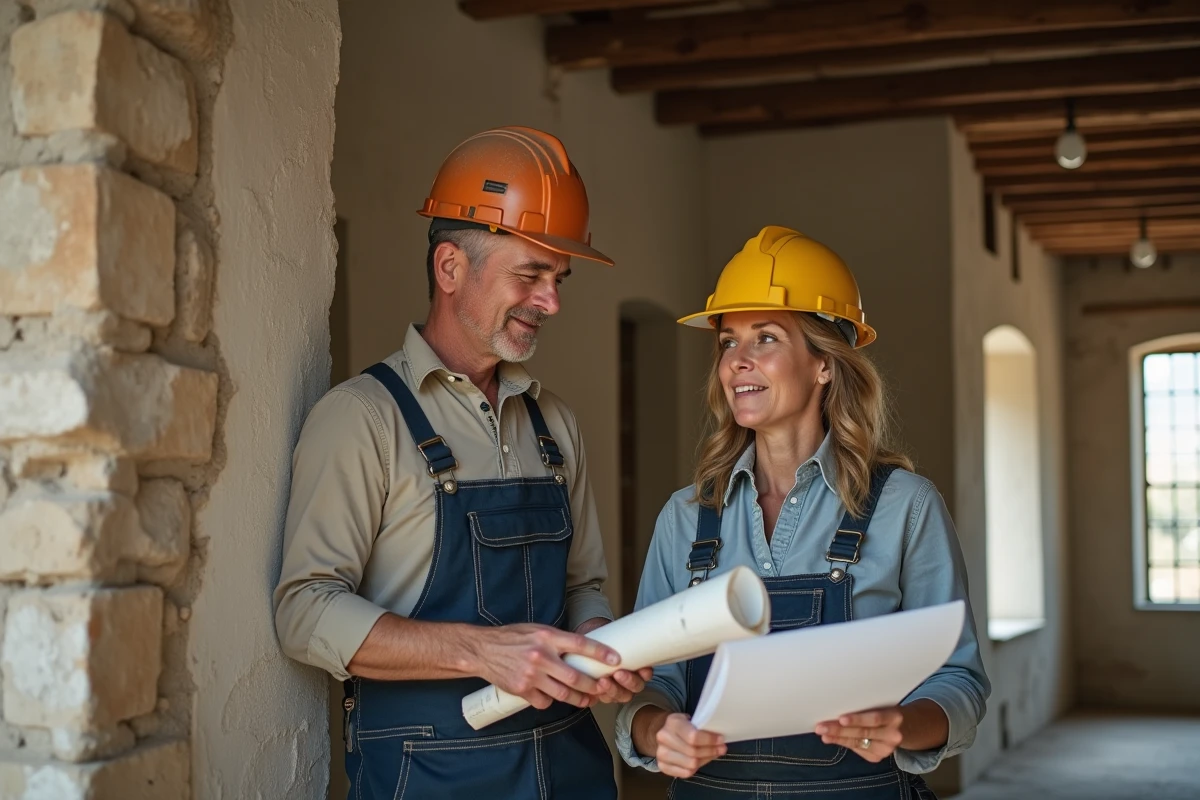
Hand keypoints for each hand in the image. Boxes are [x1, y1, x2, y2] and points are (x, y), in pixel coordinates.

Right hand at [471, 623, 620, 709]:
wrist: (483, 650)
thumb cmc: (512, 638)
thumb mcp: (537, 630)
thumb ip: (557, 640)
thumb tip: (581, 649)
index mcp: (547, 637)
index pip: (580, 644)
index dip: (600, 653)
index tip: (616, 659)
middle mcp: (541, 656)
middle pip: (575, 676)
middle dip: (593, 685)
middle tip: (602, 688)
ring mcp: (531, 675)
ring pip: (563, 693)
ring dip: (577, 699)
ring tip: (585, 699)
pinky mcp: (522, 690)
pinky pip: (544, 701)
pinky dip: (550, 701)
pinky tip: (551, 696)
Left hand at [573, 617, 652, 704]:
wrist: (588, 641)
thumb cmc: (606, 637)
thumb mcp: (618, 633)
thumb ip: (627, 633)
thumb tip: (638, 624)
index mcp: (638, 667)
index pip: (646, 675)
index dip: (644, 674)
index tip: (641, 668)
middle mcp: (629, 680)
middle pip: (634, 688)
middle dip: (627, 682)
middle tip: (618, 673)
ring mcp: (616, 688)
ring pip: (620, 695)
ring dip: (612, 690)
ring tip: (603, 681)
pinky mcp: (601, 693)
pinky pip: (602, 698)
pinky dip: (599, 695)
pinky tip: (594, 689)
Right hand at [654, 712, 726, 777]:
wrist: (664, 732)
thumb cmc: (683, 725)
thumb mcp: (691, 719)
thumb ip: (702, 727)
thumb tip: (720, 739)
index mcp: (672, 722)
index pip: (693, 736)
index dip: (709, 740)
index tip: (721, 740)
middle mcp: (664, 738)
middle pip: (693, 752)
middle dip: (711, 751)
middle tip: (721, 749)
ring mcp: (661, 753)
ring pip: (690, 764)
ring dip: (705, 760)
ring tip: (712, 755)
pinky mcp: (662, 766)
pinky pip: (685, 773)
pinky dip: (696, 769)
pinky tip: (701, 761)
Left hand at [815, 706, 903, 762]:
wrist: (910, 728)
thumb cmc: (889, 711)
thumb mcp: (883, 705)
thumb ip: (866, 708)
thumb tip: (837, 707)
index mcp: (894, 717)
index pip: (874, 718)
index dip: (857, 719)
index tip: (840, 718)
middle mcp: (893, 735)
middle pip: (862, 732)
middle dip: (839, 730)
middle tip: (821, 727)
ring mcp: (886, 749)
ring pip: (857, 743)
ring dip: (838, 738)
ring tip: (823, 734)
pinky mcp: (879, 757)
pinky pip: (858, 749)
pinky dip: (844, 743)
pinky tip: (832, 739)